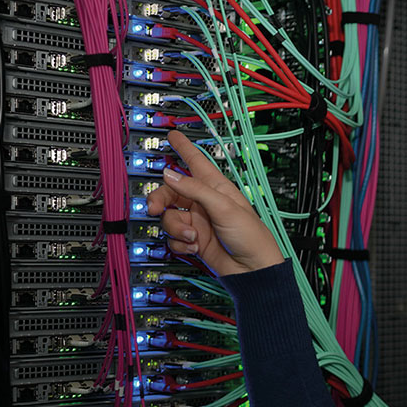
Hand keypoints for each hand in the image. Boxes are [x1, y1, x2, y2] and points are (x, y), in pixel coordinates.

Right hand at [146, 131, 283, 276]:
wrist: (252, 270)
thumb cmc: (251, 236)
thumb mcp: (223, 207)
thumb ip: (194, 189)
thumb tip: (169, 175)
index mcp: (215, 188)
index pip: (195, 162)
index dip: (183, 148)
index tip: (172, 135)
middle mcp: (204, 202)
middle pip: (169, 193)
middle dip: (160, 201)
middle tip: (155, 208)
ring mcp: (197, 221)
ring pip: (169, 217)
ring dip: (176, 228)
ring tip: (193, 236)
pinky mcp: (193, 240)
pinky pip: (173, 237)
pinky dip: (180, 243)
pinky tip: (194, 247)